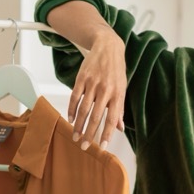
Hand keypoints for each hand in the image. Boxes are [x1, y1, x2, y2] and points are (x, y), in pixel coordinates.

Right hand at [67, 29, 126, 151]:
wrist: (108, 46)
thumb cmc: (116, 70)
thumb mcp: (122, 88)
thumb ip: (120, 109)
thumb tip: (120, 128)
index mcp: (117, 94)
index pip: (112, 119)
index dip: (107, 134)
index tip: (103, 146)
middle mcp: (105, 90)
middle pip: (96, 117)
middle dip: (89, 134)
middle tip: (84, 147)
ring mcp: (93, 84)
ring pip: (84, 109)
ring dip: (79, 125)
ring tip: (75, 136)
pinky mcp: (82, 78)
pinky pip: (75, 97)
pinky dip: (72, 110)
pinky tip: (71, 119)